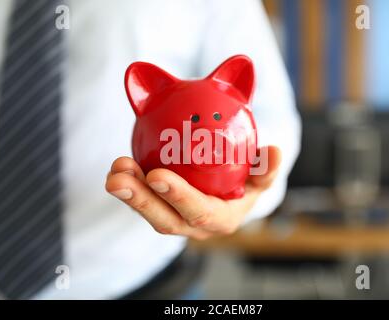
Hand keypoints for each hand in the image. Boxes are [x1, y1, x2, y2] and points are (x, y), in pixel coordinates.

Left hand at [105, 146, 280, 239]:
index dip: (178, 196)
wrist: (230, 196)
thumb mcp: (260, 178)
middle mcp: (195, 226)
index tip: (157, 174)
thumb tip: (275, 152)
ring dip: (128, 193)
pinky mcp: (160, 209)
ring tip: (113, 170)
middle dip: (140, 200)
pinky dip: (129, 185)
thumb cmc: (246, 184)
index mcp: (221, 219)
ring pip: (148, 211)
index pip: (199, 211)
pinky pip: (142, 200)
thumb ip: (267, 168)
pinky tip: (119, 166)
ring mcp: (175, 220)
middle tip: (119, 178)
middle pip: (165, 219)